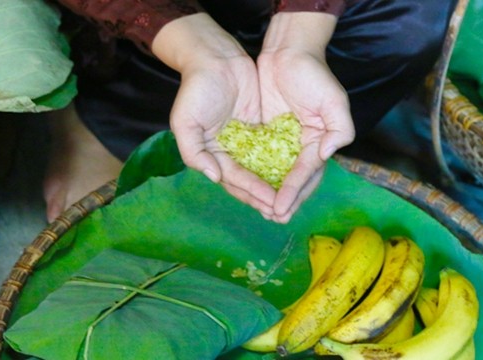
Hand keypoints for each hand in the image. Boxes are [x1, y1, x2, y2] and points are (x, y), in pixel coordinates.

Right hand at [152, 14, 276, 215]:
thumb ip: (194, 153)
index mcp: (211, 155)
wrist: (215, 58)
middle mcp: (228, 153)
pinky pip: (273, 150)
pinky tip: (297, 175)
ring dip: (276, 187)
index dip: (253, 193)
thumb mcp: (185, 122)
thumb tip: (214, 178)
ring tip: (293, 202)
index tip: (273, 205)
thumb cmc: (196, 89)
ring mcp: (246, 142)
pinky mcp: (260, 129)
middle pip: (250, 181)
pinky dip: (283, 164)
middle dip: (266, 198)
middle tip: (285, 213)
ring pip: (263, 170)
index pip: (234, 180)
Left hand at [258, 12, 355, 222]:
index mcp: (321, 142)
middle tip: (273, 218)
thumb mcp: (334, 99)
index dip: (294, 191)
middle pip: (296, 181)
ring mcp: (285, 142)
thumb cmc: (314, 74)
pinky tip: (250, 189)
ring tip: (263, 212)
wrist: (287, 52)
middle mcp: (304, 146)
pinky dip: (259, 176)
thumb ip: (340, 128)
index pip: (307, 172)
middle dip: (286, 201)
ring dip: (272, 194)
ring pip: (279, 175)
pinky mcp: (268, 136)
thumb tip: (330, 153)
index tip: (281, 207)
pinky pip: (263, 160)